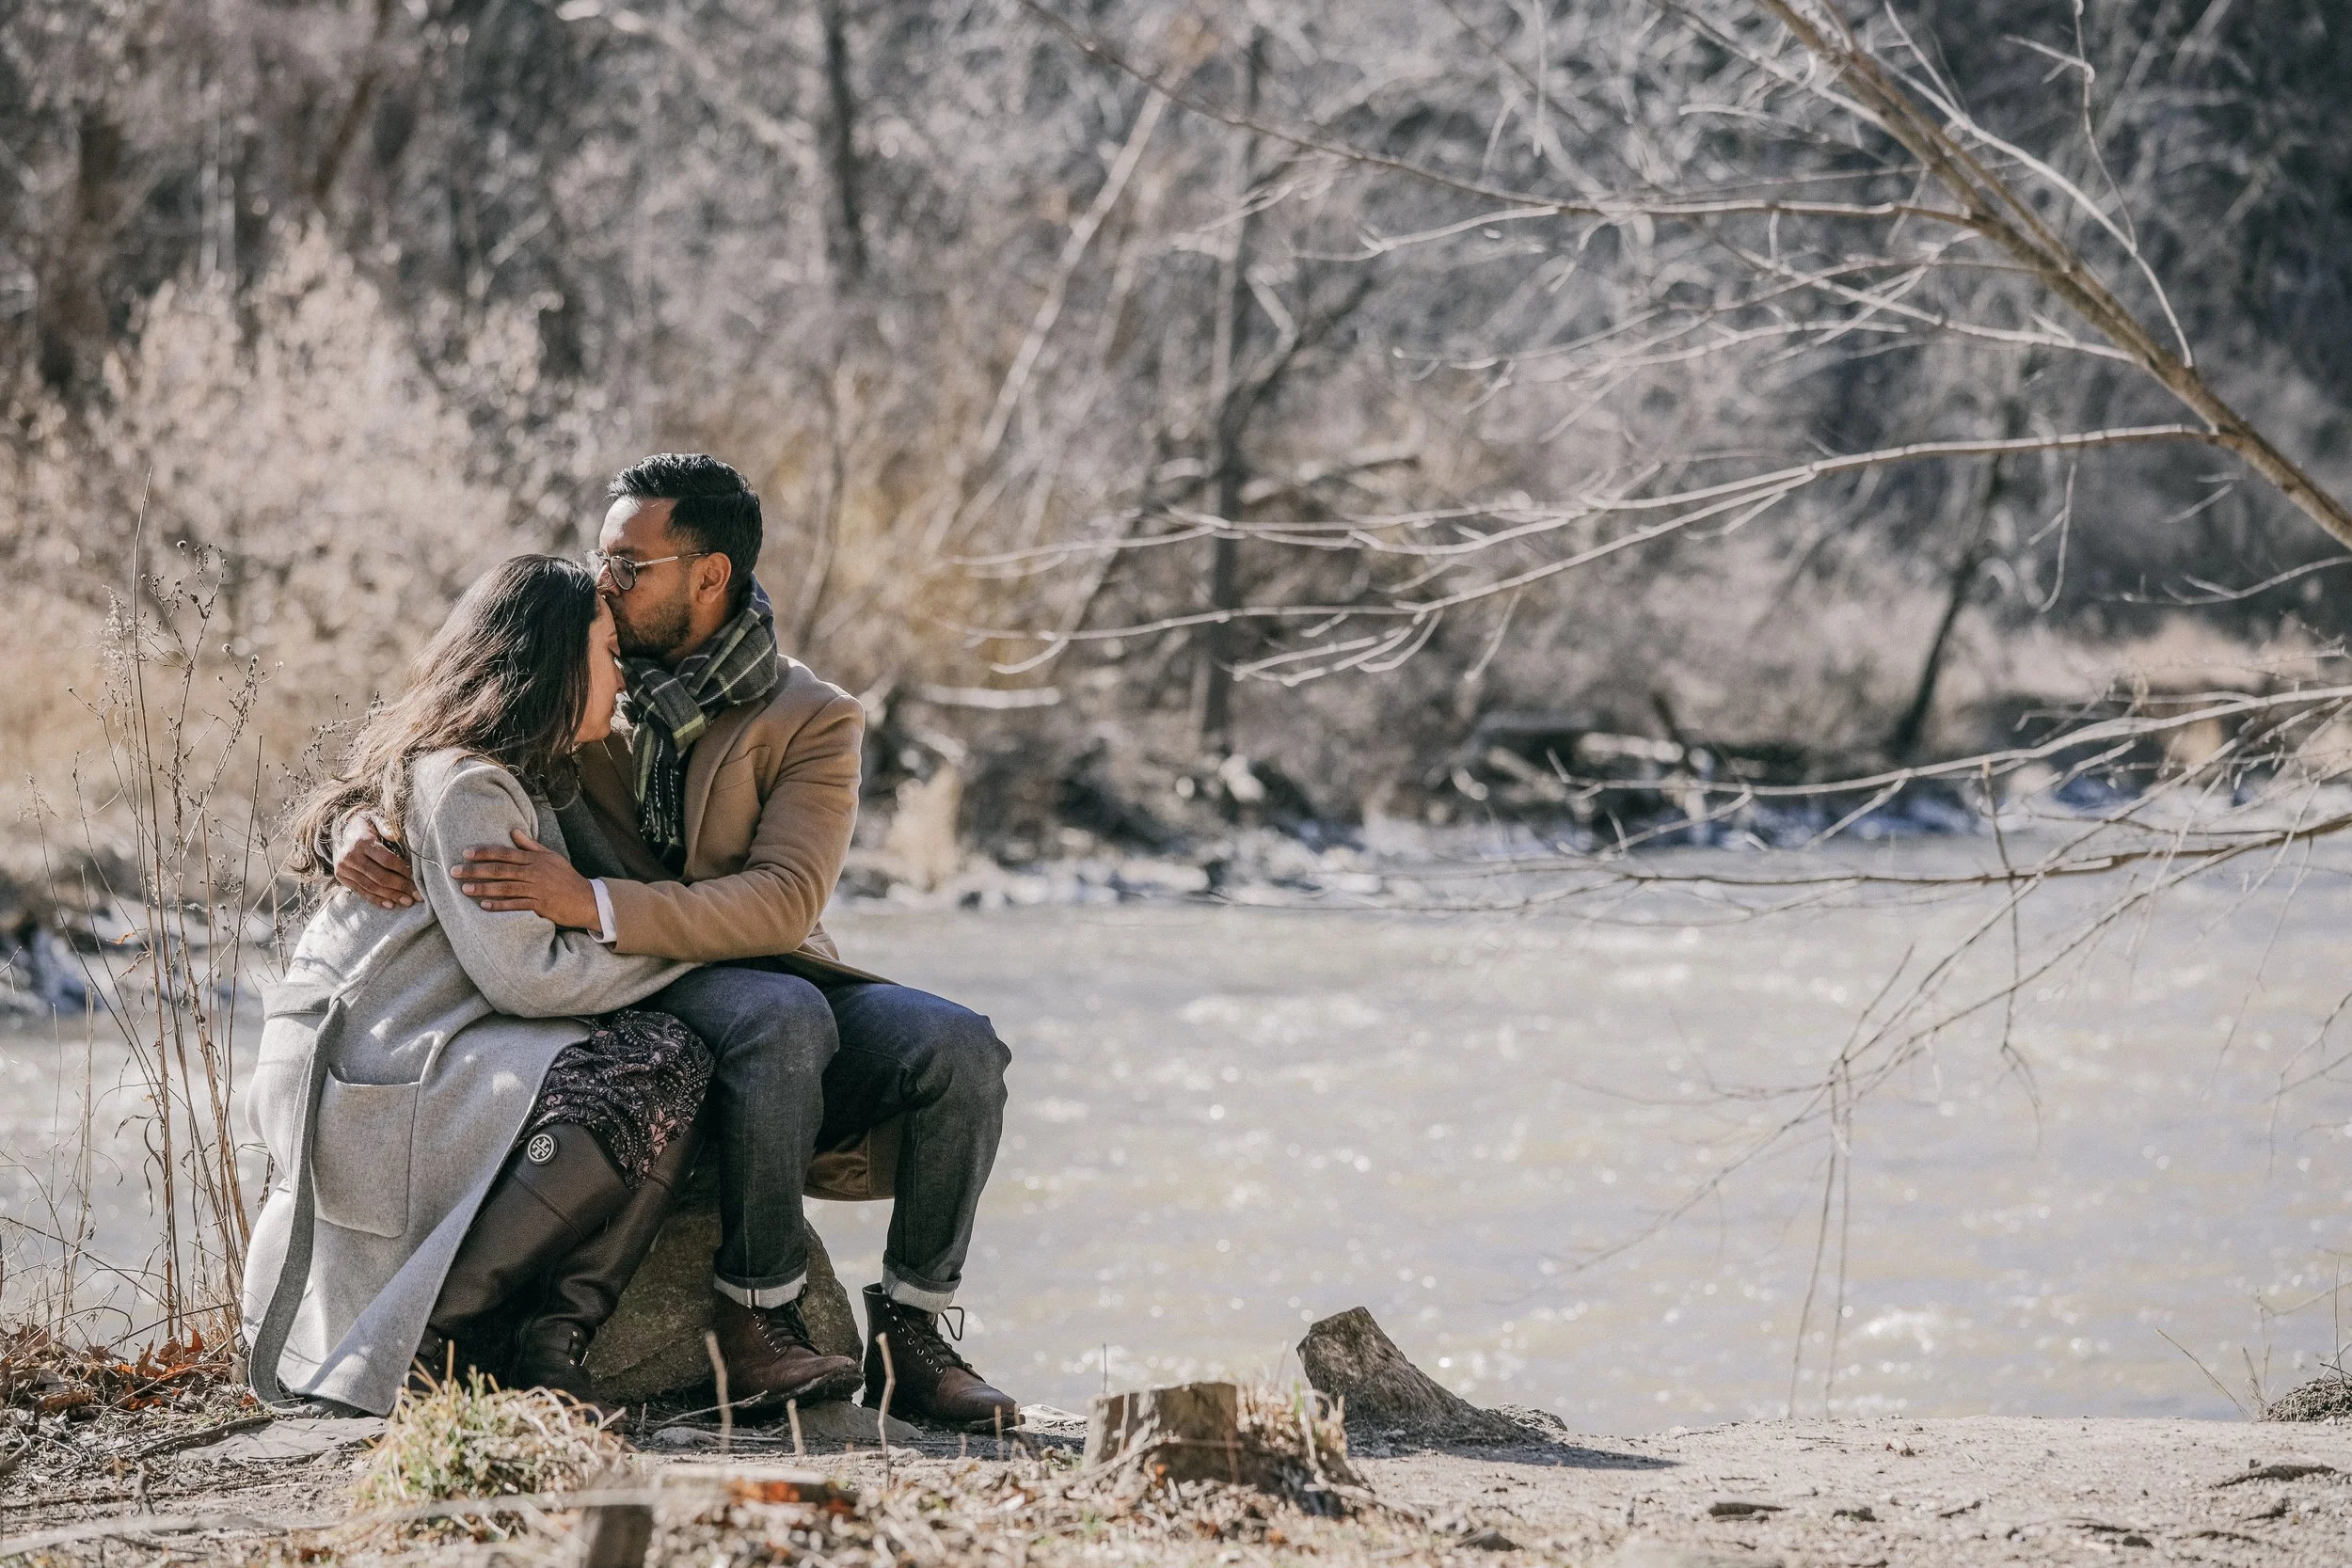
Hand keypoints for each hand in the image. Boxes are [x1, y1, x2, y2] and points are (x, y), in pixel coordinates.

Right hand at [335, 818, 417, 908]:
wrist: (339, 831)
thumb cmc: (365, 825)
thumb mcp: (374, 818)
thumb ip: (385, 825)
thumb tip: (395, 835)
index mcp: (360, 841)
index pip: (386, 859)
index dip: (403, 870)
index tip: (418, 878)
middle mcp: (350, 856)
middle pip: (379, 876)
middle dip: (401, 887)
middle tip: (418, 896)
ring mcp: (344, 869)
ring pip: (371, 887)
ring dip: (391, 896)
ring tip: (408, 902)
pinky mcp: (342, 877)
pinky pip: (361, 891)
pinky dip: (376, 899)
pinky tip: (391, 904)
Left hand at [458, 831, 601, 930]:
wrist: (587, 899)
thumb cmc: (567, 877)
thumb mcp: (552, 856)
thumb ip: (531, 845)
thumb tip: (514, 831)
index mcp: (535, 859)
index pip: (505, 853)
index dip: (484, 852)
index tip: (466, 853)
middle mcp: (534, 873)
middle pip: (500, 870)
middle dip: (475, 870)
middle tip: (454, 871)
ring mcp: (536, 890)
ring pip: (504, 887)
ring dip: (483, 888)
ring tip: (464, 888)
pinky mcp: (539, 906)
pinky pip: (515, 905)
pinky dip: (499, 906)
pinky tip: (484, 905)